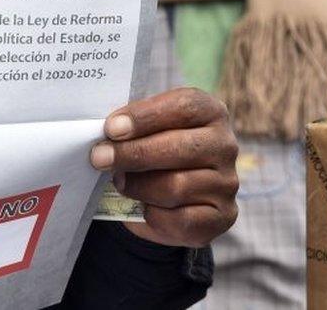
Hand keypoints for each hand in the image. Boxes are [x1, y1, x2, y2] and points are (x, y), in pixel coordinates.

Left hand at [90, 87, 238, 247]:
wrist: (167, 198)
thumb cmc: (152, 152)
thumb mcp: (144, 131)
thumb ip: (131, 127)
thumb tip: (105, 136)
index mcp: (209, 112)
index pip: (184, 106)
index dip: (144, 117)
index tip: (111, 129)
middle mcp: (225, 145)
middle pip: (178, 146)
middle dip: (132, 153)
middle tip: (99, 157)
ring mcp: (227, 182)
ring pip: (176, 186)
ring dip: (139, 186)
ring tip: (120, 182)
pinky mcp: (223, 216)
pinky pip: (182, 218)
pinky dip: (155, 215)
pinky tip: (144, 207)